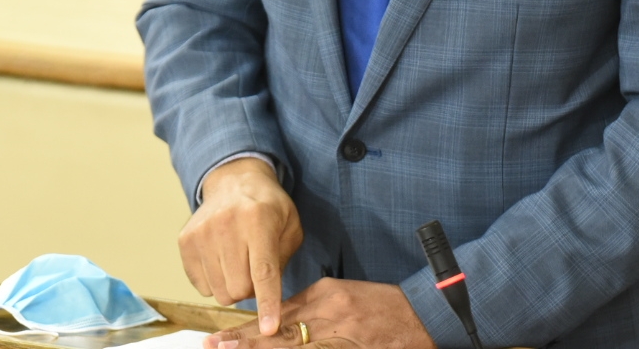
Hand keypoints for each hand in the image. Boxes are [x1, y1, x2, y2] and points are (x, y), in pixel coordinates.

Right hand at [180, 157, 303, 334]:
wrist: (234, 182)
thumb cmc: (268, 208)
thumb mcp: (290, 227)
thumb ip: (283, 262)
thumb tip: (267, 299)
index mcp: (258, 219)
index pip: (263, 272)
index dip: (267, 303)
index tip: (269, 328)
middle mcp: (226, 225)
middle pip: (239, 289)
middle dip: (251, 290)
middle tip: (255, 269)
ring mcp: (202, 233)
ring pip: (219, 292)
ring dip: (232, 286)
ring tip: (238, 262)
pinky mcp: (185, 241)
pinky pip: (201, 286)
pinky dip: (215, 281)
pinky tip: (221, 259)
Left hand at [203, 278, 436, 348]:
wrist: (424, 315)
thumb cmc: (384, 306)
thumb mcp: (345, 295)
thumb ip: (313, 305)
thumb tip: (281, 318)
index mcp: (325, 294)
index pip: (278, 312)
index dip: (249, 327)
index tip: (221, 336)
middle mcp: (328, 313)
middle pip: (279, 332)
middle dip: (244, 342)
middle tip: (214, 347)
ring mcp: (339, 336)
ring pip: (292, 348)